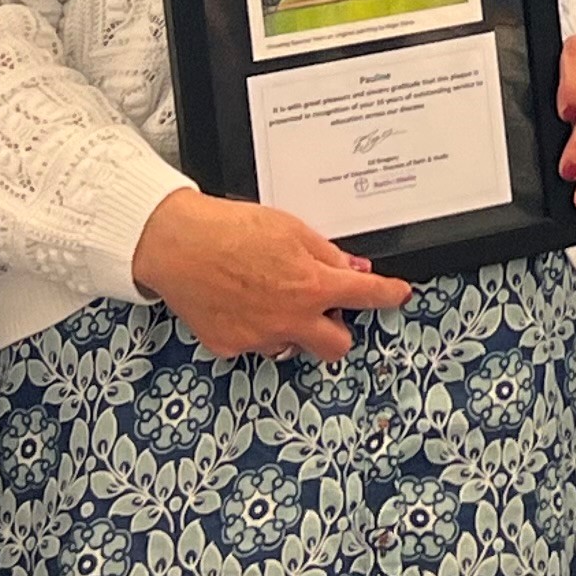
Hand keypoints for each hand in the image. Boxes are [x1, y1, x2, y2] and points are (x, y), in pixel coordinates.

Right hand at [133, 187, 414, 363]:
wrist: (176, 244)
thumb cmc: (229, 230)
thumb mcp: (290, 229)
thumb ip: (326, 253)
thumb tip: (351, 268)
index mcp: (313, 286)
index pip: (367, 296)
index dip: (389, 295)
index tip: (399, 295)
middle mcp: (291, 319)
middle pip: (337, 347)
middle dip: (337, 331)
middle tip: (324, 309)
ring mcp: (261, 338)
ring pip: (292, 346)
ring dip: (292, 328)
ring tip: (268, 297)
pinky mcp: (231, 346)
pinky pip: (255, 344)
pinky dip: (254, 328)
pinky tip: (239, 302)